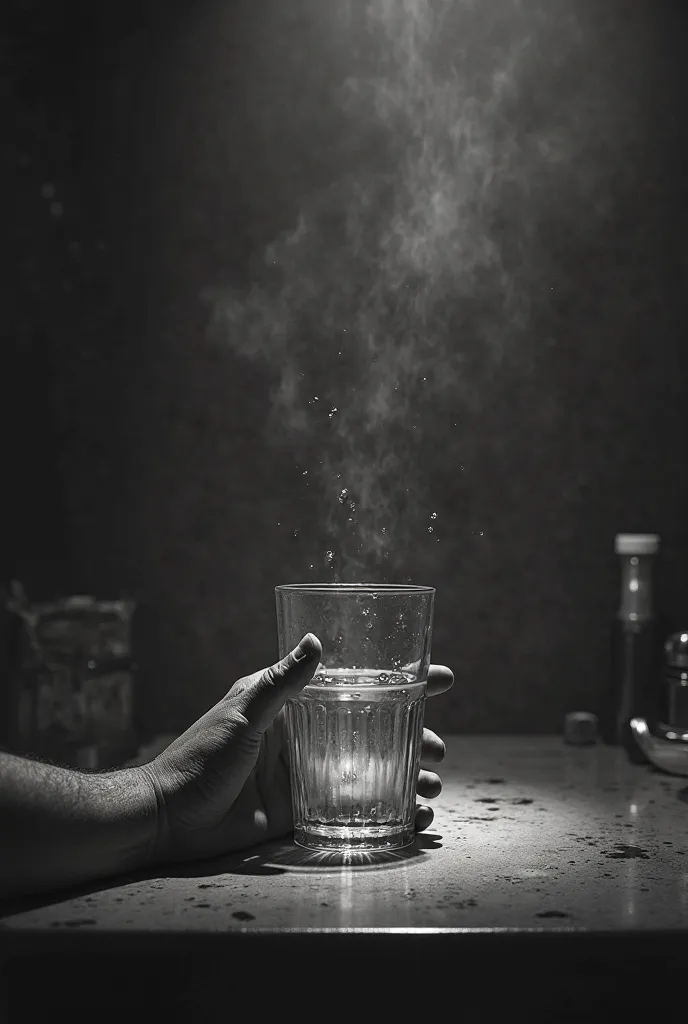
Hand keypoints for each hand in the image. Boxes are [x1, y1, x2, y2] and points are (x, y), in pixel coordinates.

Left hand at [138, 634, 453, 864]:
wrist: (168, 816)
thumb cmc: (200, 756)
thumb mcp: (242, 713)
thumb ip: (281, 683)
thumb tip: (317, 642)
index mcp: (291, 702)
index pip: (353, 683)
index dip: (398, 680)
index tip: (439, 678)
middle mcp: (304, 734)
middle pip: (371, 728)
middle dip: (411, 735)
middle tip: (438, 748)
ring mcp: (305, 773)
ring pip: (369, 770)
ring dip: (404, 776)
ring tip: (432, 788)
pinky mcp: (302, 810)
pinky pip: (350, 809)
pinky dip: (385, 812)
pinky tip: (411, 820)